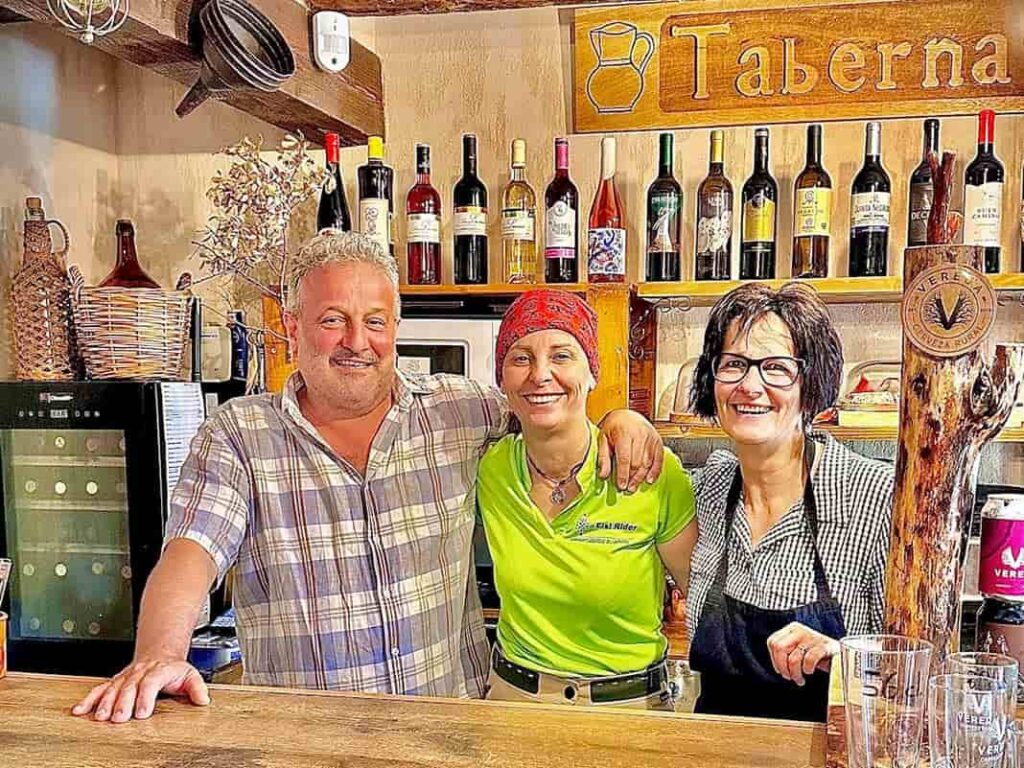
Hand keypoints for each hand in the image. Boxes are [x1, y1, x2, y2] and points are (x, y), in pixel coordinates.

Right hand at [71, 659, 209, 722]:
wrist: (160, 653)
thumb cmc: (174, 669)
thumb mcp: (190, 674)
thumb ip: (197, 687)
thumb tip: (203, 700)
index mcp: (159, 671)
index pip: (151, 682)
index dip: (145, 697)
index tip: (142, 712)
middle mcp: (140, 672)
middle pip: (129, 687)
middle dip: (123, 703)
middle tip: (119, 718)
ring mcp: (126, 676)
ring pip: (113, 688)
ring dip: (105, 703)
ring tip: (100, 717)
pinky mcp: (115, 681)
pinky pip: (100, 689)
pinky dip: (89, 699)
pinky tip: (80, 710)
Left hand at [596, 409, 663, 491]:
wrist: (627, 414)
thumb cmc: (613, 427)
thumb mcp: (603, 439)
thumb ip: (603, 457)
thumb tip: (603, 475)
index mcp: (624, 432)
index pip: (624, 458)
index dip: (623, 474)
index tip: (621, 485)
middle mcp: (639, 434)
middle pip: (637, 462)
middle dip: (632, 477)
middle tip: (626, 489)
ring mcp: (650, 437)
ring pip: (647, 462)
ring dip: (641, 477)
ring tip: (634, 486)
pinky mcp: (657, 441)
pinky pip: (658, 459)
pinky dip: (655, 471)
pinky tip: (648, 480)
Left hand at [767, 622, 839, 686]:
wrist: (841, 656)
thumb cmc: (818, 656)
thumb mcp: (799, 650)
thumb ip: (787, 652)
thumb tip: (777, 666)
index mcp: (791, 629)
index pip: (772, 642)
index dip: (775, 660)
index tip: (781, 671)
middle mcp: (799, 630)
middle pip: (779, 648)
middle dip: (783, 667)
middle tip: (790, 677)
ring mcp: (812, 637)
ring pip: (793, 658)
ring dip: (795, 673)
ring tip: (800, 679)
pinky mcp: (824, 645)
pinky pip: (809, 659)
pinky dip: (807, 668)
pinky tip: (809, 671)